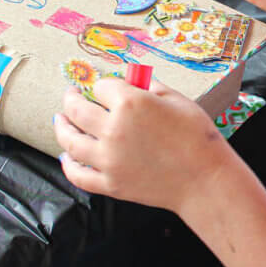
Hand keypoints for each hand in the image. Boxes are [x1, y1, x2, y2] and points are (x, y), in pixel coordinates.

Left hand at [55, 78, 232, 212]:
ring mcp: (108, 159)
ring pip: (70, 140)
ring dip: (62, 127)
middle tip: (69, 95)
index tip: (105, 88)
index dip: (104, 85)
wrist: (205, 179)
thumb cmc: (197, 137)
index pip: (101, 87)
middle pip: (77, 109)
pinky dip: (68, 165)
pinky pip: (78, 175)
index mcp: (130, 103)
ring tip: (60, 120)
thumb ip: (149, 87)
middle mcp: (113, 129)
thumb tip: (130, 82)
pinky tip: (66, 156)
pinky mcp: (110, 184)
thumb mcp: (177, 99)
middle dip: (71, 98)